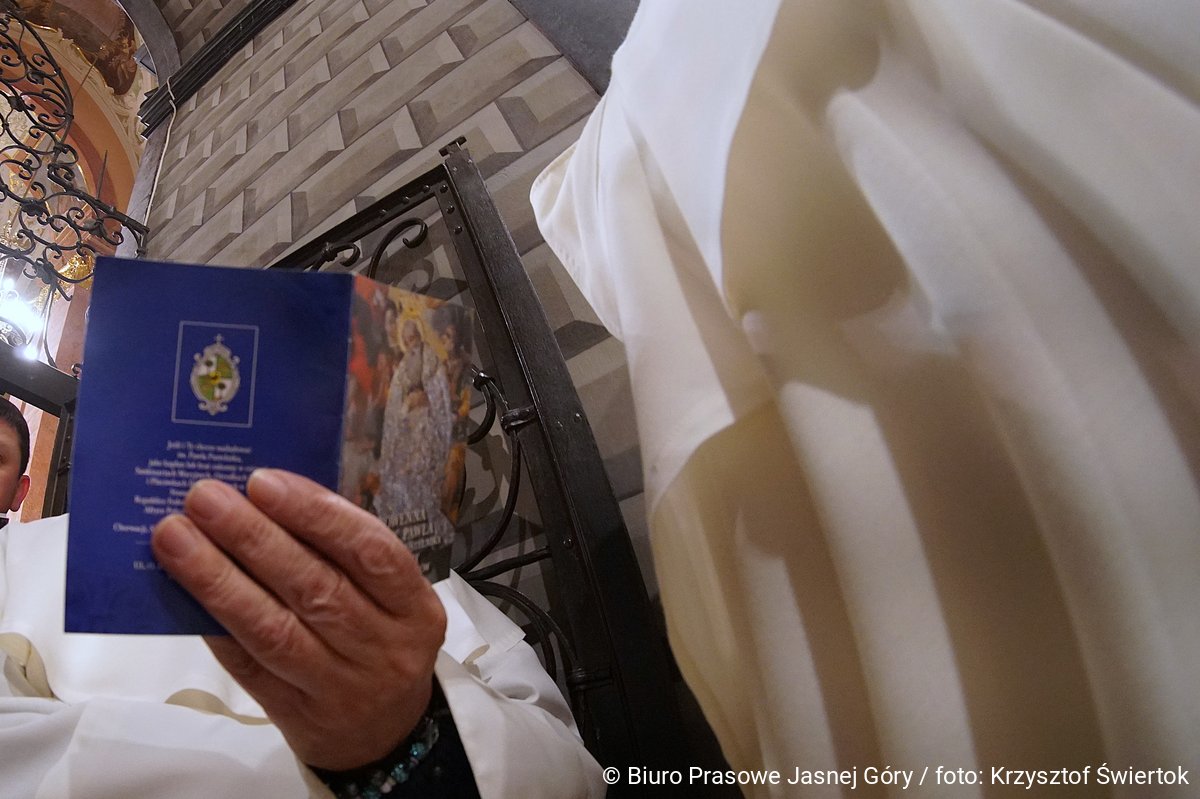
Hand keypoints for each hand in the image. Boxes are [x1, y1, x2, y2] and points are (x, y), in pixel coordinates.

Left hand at [151, 469, 445, 769]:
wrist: (383, 735)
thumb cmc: (379, 642)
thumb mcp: (389, 599)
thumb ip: (341, 554)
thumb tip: (265, 499)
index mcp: (414, 606)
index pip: (370, 551)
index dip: (317, 514)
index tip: (263, 482)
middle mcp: (385, 647)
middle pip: (315, 587)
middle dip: (254, 537)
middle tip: (204, 498)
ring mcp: (341, 686)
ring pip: (274, 629)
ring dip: (219, 579)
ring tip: (177, 538)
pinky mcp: (297, 715)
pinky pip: (249, 667)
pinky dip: (215, 627)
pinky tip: (183, 594)